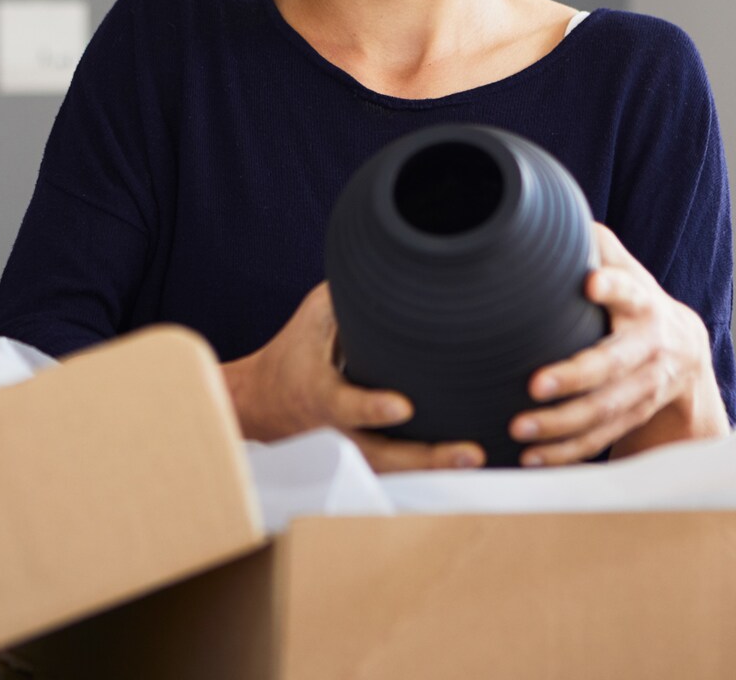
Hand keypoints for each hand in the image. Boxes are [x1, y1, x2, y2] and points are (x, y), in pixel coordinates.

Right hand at [223, 281, 484, 472]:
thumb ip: (350, 298)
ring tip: (476, 458)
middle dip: (425, 457)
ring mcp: (349, 453)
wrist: (260, 403)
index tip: (403, 407)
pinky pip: (399, 473)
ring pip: (394, 472)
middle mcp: (335, 432)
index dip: (371, 409)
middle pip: (382, 456)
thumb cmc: (293, 352)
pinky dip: (431, 471)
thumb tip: (397, 263)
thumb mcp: (313, 317)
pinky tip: (467, 465)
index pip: (344, 405)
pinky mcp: (362, 462)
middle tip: (469, 451)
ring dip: (436, 469)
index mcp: (318, 394)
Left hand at [508, 223, 729, 465]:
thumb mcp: (624, 266)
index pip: (630, 290)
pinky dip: (567, 452)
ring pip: (606, 409)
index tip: (589, 283)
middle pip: (614, 364)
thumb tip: (549, 205)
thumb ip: (594, 243)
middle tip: (535, 384)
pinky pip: (600, 439)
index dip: (612, 286)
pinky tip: (531, 458)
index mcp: (641, 303)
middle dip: (576, 376)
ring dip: (562, 424)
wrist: (685, 350)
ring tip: (520, 429)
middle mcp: (648, 347)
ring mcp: (644, 388)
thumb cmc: (632, 300)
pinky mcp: (633, 417)